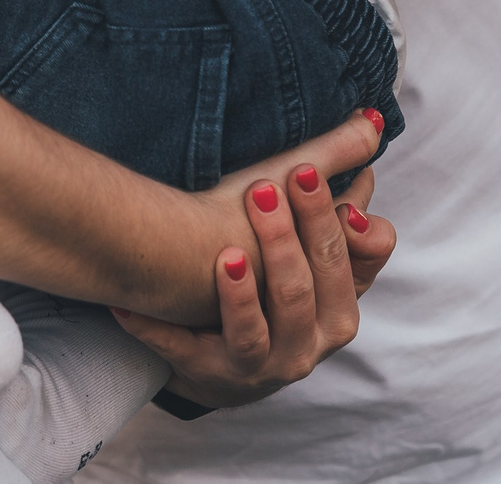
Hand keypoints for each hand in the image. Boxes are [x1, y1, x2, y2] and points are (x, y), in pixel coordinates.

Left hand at [116, 116, 396, 407]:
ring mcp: (261, 367)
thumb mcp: (316, 254)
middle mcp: (308, 344)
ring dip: (240, 294)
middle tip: (261, 189)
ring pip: (255, 332)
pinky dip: (159, 330)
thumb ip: (345, 197)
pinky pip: (185, 352)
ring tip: (226, 255)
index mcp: (339, 309)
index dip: (328, 219)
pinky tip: (129, 305)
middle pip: (302, 290)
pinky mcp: (212, 378)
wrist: (228, 362)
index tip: (300, 172)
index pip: (349, 261)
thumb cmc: (278, 292)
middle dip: (283, 240)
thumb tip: (371, 124)